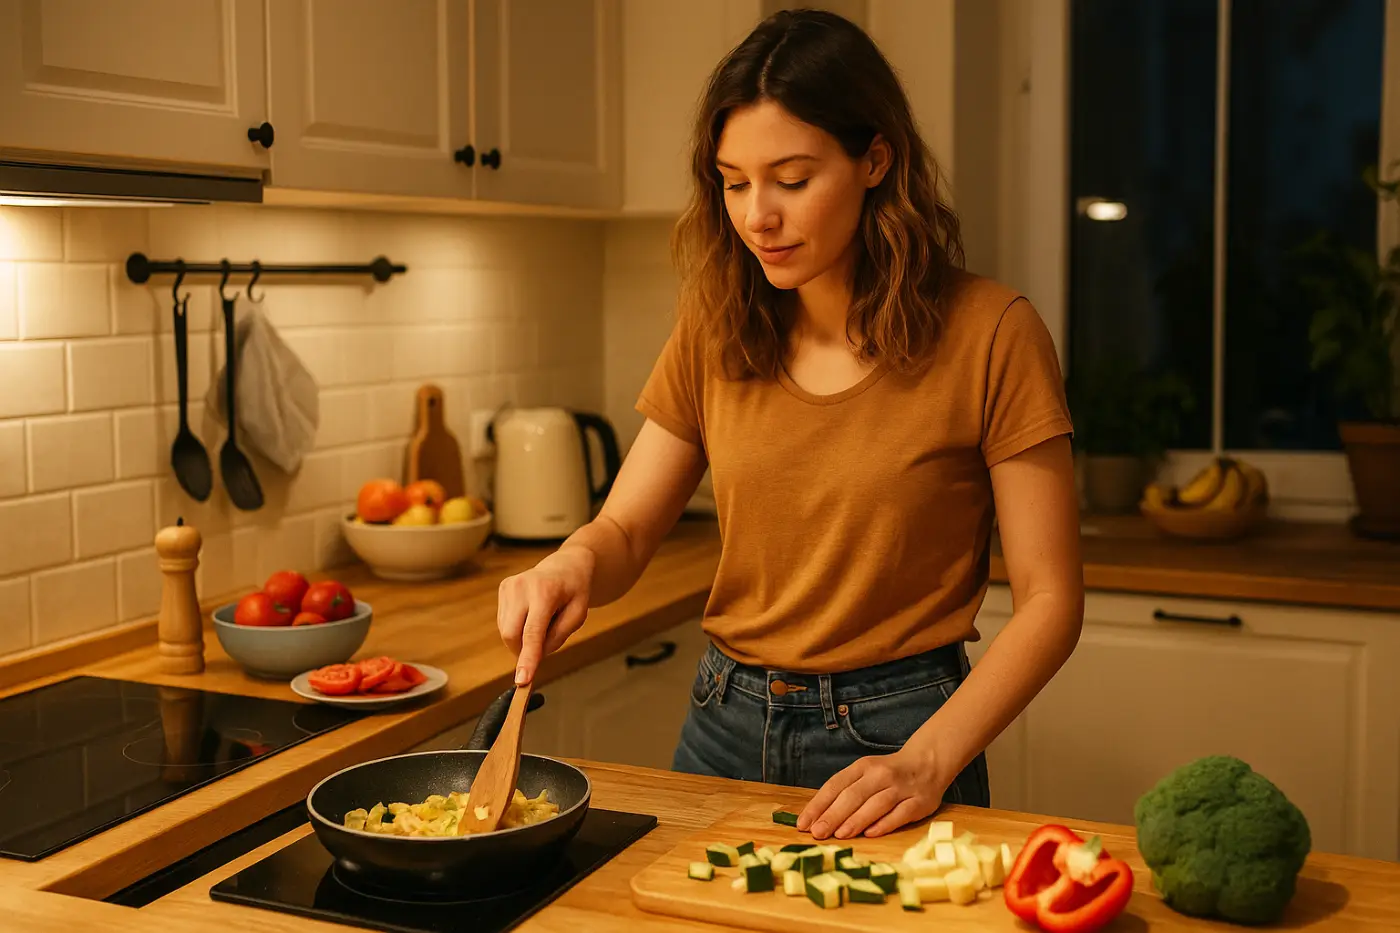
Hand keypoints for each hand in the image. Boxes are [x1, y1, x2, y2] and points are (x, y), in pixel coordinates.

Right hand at [497, 545, 594, 684]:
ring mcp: (509, 585)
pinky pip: (504, 622)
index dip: (527, 658)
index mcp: (545, 592)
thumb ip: (558, 636)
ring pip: (506, 631)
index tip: (522, 680)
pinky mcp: (503, 588)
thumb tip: (535, 656)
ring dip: (523, 637)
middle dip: (523, 650)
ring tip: (543, 619)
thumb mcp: (578, 615)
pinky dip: (518, 627)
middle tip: (544, 645)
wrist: (566, 565)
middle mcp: (522, 586)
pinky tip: (533, 614)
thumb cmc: (575, 591)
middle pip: (512, 634)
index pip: (532, 632)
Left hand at [796, 747, 945, 839]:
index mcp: (863, 766)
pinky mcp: (919, 802)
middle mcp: (881, 775)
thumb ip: (844, 792)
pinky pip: (900, 814)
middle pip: (853, 795)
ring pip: (876, 804)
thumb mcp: (864, 773)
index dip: (818, 804)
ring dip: (856, 820)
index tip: (803, 823)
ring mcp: (901, 788)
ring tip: (839, 835)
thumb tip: (817, 817)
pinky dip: (884, 824)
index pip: (836, 785)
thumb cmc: (888, 773)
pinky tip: (870, 834)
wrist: (928, 762)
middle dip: (833, 815)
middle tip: (817, 832)